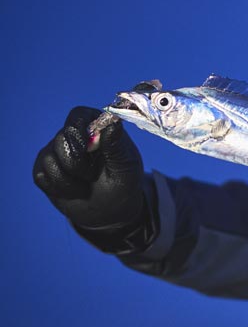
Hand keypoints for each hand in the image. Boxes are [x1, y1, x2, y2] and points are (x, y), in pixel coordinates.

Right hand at [33, 106, 146, 233]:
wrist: (110, 211)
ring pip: (49, 158)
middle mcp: (74, 135)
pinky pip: (42, 175)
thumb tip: (113, 123)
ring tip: (86, 184)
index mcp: (97, 128)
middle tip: (92, 175)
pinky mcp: (44, 169)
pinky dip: (60, 187)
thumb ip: (117, 146)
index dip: (81, 133)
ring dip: (70, 179)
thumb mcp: (126, 168)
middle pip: (61, 138)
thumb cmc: (122, 185)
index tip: (91, 150)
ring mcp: (56, 151)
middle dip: (76, 162)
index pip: (79, 115)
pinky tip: (74, 190)